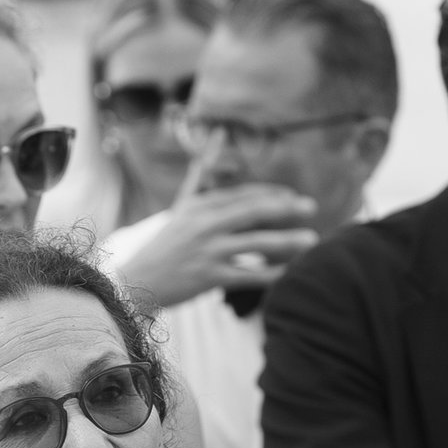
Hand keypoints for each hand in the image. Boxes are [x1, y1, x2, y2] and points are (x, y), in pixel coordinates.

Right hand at [113, 183, 319, 310]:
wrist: (136, 281)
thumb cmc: (162, 248)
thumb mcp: (179, 213)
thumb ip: (201, 189)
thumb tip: (223, 166)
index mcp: (199, 207)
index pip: (242, 195)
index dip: (271, 194)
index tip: (292, 197)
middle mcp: (204, 225)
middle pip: (253, 212)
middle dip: (285, 209)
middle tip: (311, 207)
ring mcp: (207, 251)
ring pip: (256, 243)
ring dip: (287, 242)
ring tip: (311, 241)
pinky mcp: (208, 277)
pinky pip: (247, 275)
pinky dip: (270, 274)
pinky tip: (289, 273)